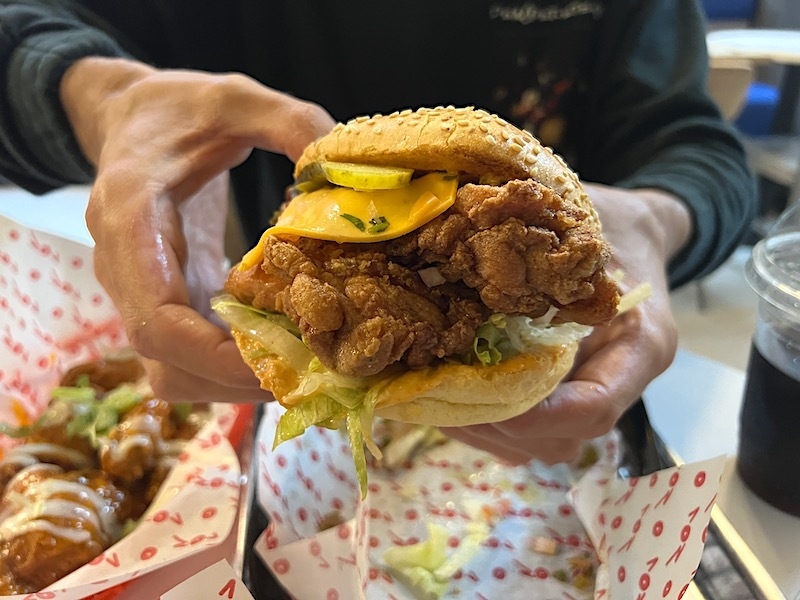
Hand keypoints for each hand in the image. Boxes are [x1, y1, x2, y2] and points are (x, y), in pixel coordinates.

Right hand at [60, 57, 335, 402]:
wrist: (131, 119)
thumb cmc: (178, 108)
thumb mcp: (235, 98)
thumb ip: (290, 122)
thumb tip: (342, 172)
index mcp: (130, 219)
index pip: (156, 319)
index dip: (215, 356)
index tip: (281, 363)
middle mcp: (125, 269)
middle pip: (166, 363)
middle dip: (237, 380)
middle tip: (312, 373)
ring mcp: (141, 292)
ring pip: (173, 372)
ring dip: (235, 384)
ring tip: (304, 368)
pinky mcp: (165, 299)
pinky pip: (187, 357)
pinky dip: (232, 367)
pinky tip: (283, 349)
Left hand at [443, 183, 692, 463]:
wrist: (633, 232)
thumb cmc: (610, 224)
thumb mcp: (589, 224)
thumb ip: (549, 255)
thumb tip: (465, 265)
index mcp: (640, 346)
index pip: (593, 406)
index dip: (534, 414)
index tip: (475, 393)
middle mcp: (620, 383)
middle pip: (560, 438)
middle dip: (494, 425)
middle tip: (436, 394)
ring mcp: (592, 397)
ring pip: (539, 447)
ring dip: (483, 430)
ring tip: (433, 397)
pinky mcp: (566, 399)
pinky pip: (528, 436)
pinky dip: (485, 425)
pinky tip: (447, 393)